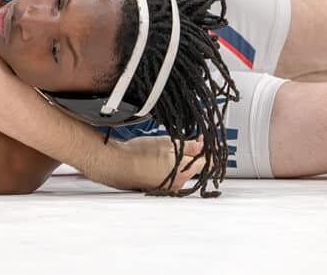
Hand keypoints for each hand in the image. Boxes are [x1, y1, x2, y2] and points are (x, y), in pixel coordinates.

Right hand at [85, 136, 203, 191]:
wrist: (115, 164)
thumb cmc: (137, 154)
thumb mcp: (168, 143)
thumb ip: (189, 146)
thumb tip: (204, 147)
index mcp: (182, 173)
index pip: (207, 162)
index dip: (211, 150)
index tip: (211, 141)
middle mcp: (177, 184)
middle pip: (196, 167)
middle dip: (198, 153)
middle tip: (196, 140)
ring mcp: (167, 187)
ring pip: (184, 171)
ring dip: (185, 159)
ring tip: (179, 146)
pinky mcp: (158, 187)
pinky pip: (172, 176)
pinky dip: (174, 166)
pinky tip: (167, 157)